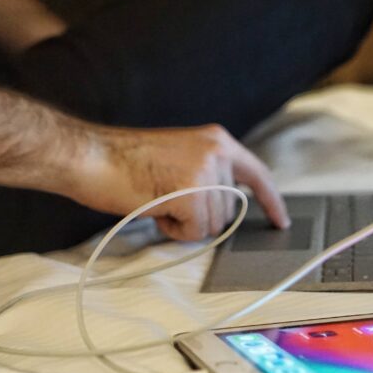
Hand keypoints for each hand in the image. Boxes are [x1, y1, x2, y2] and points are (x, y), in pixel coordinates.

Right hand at [71, 124, 290, 241]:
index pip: (256, 173)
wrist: (92, 156)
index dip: (270, 200)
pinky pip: (195, 233)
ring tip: (158, 199)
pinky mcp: (193, 195)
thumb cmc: (124, 161)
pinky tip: (155, 209)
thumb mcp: (178, 157)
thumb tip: (222, 206)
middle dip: (201, 216)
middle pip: (229, 210)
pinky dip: (174, 231)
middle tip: (167, 197)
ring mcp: (207, 173)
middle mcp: (218, 152)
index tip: (280, 220)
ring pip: (212, 224)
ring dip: (185, 223)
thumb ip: (205, 173)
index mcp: (216, 140)